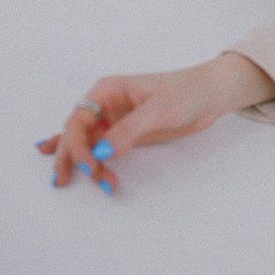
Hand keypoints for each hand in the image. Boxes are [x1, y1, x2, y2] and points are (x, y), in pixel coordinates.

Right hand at [35, 53, 274, 193]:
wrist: (211, 96)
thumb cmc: (186, 92)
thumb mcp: (158, 110)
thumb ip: (128, 130)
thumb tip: (99, 151)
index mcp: (107, 91)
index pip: (78, 120)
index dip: (77, 144)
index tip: (91, 165)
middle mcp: (106, 105)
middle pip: (76, 133)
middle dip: (71, 157)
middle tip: (63, 181)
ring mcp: (115, 121)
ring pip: (87, 145)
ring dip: (85, 164)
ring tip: (101, 182)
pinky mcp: (126, 135)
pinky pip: (100, 148)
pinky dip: (87, 158)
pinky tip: (68, 166)